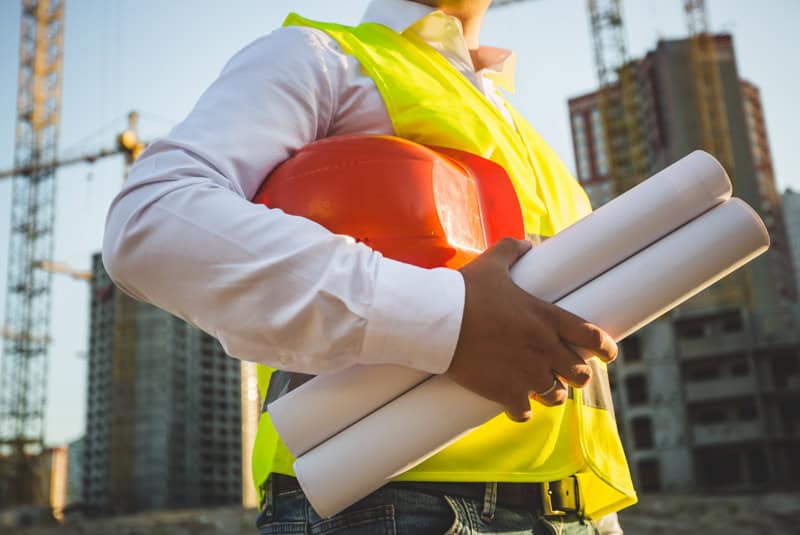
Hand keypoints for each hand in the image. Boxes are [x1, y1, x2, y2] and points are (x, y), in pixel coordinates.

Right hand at [446, 238, 617, 421]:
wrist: (438, 322)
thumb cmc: (465, 291)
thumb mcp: (491, 265)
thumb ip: (512, 251)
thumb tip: (524, 243)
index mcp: (547, 319)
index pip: (593, 337)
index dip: (606, 348)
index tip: (608, 354)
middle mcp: (544, 349)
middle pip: (581, 374)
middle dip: (575, 374)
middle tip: (564, 371)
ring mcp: (527, 375)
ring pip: (557, 397)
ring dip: (551, 393)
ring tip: (539, 388)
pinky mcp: (506, 393)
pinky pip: (525, 413)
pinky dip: (521, 410)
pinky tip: (514, 404)